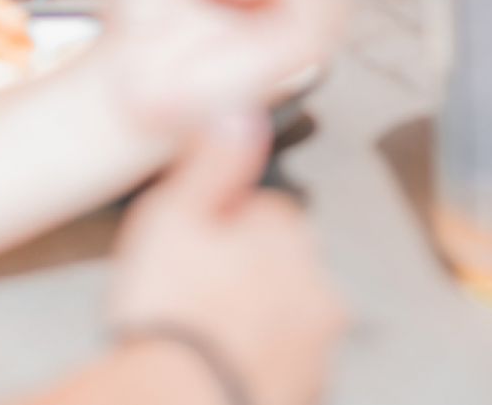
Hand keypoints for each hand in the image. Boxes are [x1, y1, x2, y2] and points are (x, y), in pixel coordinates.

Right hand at [111, 132, 343, 404]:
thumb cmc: (173, 314)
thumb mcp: (175, 213)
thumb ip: (215, 161)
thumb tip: (242, 114)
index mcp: (290, 235)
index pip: (266, 208)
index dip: (220, 222)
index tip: (191, 241)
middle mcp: (318, 289)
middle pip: (279, 264)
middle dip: (243, 271)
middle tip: (189, 290)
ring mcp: (316, 352)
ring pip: (284, 316)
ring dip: (253, 320)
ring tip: (198, 334)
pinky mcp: (305, 397)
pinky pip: (280, 365)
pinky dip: (256, 364)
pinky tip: (215, 366)